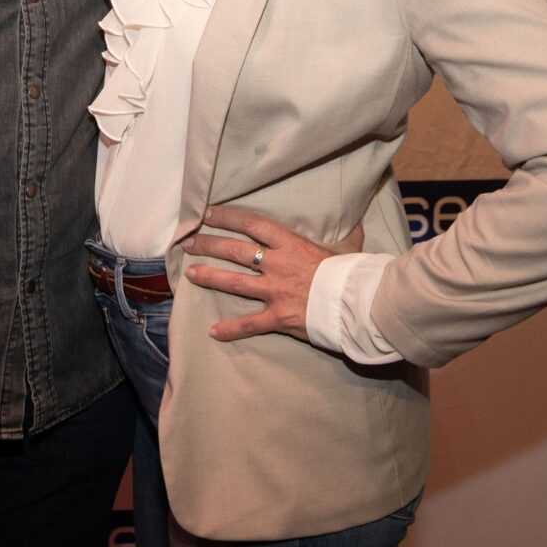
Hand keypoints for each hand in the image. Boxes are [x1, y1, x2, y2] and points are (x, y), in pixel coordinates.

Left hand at [181, 205, 364, 342]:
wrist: (357, 303)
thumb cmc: (351, 273)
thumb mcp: (348, 247)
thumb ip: (347, 234)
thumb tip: (357, 219)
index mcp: (291, 244)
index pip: (253, 224)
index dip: (228, 217)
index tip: (209, 213)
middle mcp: (277, 264)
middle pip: (236, 250)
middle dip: (209, 244)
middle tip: (188, 242)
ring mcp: (275, 291)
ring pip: (235, 282)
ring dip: (210, 276)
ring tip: (190, 274)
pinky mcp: (278, 317)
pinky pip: (249, 324)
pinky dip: (230, 329)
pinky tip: (213, 332)